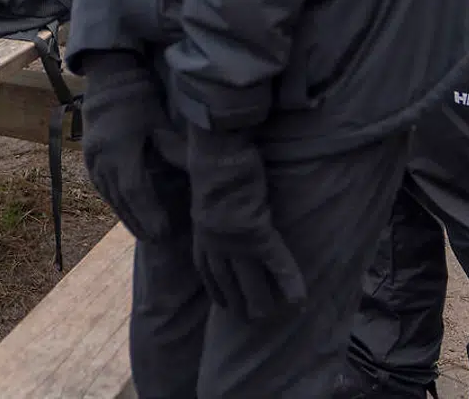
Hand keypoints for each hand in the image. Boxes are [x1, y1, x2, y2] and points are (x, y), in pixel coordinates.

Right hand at [79, 53, 187, 242]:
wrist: (110, 77)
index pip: (134, 190)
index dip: (149, 214)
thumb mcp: (161, 120)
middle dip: (140, 222)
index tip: (165, 231)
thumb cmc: (141, 96)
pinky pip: (103, 187)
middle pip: (121, 199)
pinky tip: (131, 212)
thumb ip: (176, 147)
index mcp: (119, 148)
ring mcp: (91, 159)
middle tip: (160, 240)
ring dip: (128, 216)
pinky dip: (118, 203)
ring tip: (147, 233)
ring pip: (110, 196)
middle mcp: (100, 158)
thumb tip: (197, 173)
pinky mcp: (89, 157)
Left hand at [185, 127, 306, 319]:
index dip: (215, 287)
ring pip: (250, 281)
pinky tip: (299, 300)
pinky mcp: (260, 234)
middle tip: (247, 318)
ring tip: (268, 316)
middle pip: (225, 281)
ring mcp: (237, 241)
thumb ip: (190, 176)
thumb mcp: (193, 173)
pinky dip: (289, 282)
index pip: (205, 267)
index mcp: (201, 230)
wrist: (216, 152)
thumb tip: (170, 150)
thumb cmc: (206, 157)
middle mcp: (216, 242)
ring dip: (260, 302)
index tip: (222, 303)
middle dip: (236, 301)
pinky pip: (277, 264)